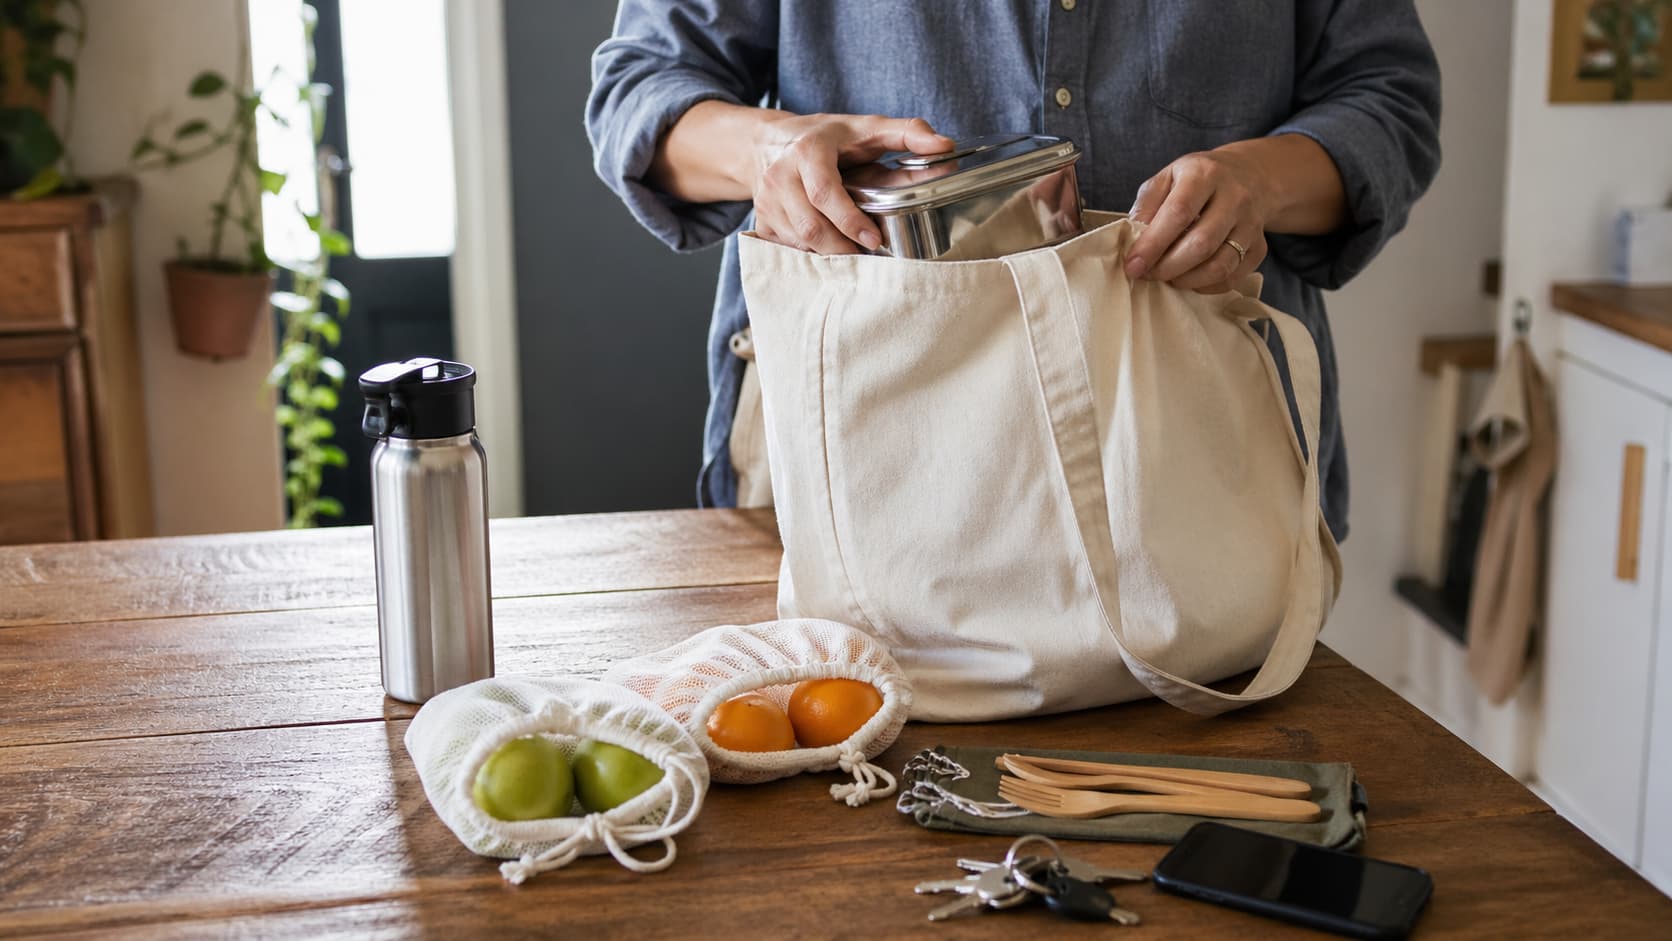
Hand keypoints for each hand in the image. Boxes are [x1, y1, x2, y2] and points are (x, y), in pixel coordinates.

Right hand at [751, 113, 951, 253]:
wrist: (768, 142)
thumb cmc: (827, 138)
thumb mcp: (866, 127)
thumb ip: (908, 132)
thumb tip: (945, 145)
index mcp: (807, 150)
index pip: (824, 193)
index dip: (850, 220)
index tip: (875, 240)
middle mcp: (779, 175)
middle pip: (810, 225)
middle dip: (842, 247)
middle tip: (869, 255)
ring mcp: (766, 201)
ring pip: (799, 241)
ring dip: (829, 254)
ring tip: (854, 254)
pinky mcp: (762, 220)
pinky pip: (788, 248)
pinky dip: (812, 255)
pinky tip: (831, 251)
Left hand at [1125, 148, 1272, 293]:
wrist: (1249, 176)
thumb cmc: (1197, 180)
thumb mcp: (1167, 177)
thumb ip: (1146, 205)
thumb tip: (1133, 241)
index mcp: (1205, 174)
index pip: (1179, 212)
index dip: (1153, 244)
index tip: (1133, 266)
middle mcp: (1235, 197)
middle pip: (1201, 244)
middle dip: (1167, 267)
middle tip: (1147, 275)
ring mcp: (1252, 224)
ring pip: (1220, 265)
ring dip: (1186, 280)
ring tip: (1167, 277)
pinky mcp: (1260, 247)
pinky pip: (1232, 277)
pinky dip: (1206, 286)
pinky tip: (1190, 278)